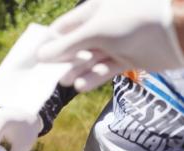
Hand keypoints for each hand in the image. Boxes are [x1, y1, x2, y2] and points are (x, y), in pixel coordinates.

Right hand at [37, 0, 183, 91]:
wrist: (175, 32)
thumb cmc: (132, 21)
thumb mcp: (94, 31)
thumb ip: (66, 45)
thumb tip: (39, 56)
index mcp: (93, 11)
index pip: (63, 27)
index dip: (49, 43)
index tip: (35, 60)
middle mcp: (102, 26)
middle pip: (75, 46)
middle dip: (63, 60)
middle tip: (51, 75)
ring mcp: (115, 43)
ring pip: (89, 59)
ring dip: (77, 71)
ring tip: (67, 81)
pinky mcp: (126, 58)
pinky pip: (105, 69)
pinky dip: (94, 77)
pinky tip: (82, 85)